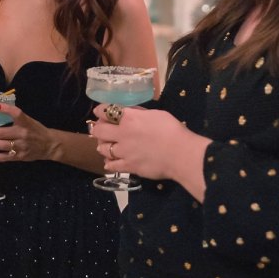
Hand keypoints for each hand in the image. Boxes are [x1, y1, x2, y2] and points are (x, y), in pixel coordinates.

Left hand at [0, 103, 53, 173]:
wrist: (49, 145)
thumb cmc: (35, 130)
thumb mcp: (28, 120)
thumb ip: (13, 116)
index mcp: (26, 123)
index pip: (16, 113)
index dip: (5, 109)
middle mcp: (23, 134)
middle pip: (2, 133)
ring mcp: (21, 147)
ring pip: (1, 145)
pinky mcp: (19, 157)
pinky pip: (4, 158)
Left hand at [90, 104, 206, 182]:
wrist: (181, 153)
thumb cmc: (172, 130)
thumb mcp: (156, 114)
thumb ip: (140, 114)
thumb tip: (131, 113)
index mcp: (129, 118)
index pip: (105, 111)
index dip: (100, 111)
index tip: (99, 112)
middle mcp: (122, 134)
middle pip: (98, 131)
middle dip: (97, 129)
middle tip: (100, 130)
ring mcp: (123, 152)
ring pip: (102, 149)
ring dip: (102, 146)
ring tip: (106, 146)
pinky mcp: (128, 166)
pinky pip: (111, 166)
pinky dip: (109, 163)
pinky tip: (110, 162)